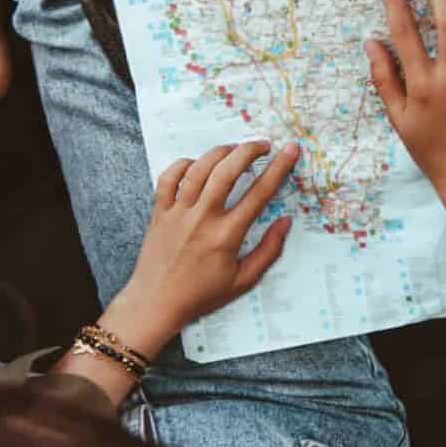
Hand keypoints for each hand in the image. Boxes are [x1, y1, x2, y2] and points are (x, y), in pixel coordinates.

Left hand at [103, 140, 300, 356]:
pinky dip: (183, 164)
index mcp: (226, 236)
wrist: (156, 302)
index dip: (278, 168)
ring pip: (200, 168)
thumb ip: (268, 250)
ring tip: (235, 149)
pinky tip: (197, 164)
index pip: (259, 193)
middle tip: (263, 144)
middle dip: (248, 151)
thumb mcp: (243, 280)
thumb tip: (285, 222)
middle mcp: (202, 219)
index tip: (289, 150)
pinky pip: (169, 177)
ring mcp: (178, 212)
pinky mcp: (159, 212)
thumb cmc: (201, 295)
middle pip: (227, 171)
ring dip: (221, 152)